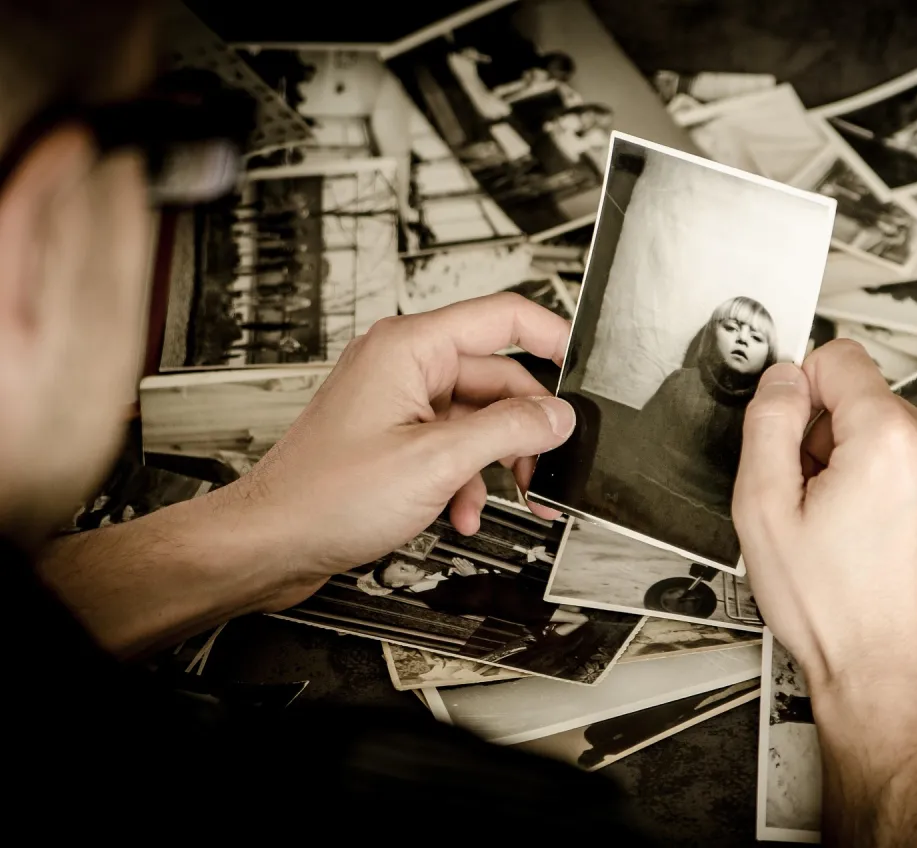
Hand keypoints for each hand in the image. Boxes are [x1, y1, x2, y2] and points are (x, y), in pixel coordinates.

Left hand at [219, 293, 575, 608]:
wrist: (272, 542)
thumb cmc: (326, 496)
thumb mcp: (437, 462)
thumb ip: (509, 431)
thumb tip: (557, 416)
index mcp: (411, 348)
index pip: (503, 317)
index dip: (552, 335)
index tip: (583, 364)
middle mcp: (404, 365)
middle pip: (497, 378)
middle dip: (526, 428)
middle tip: (547, 468)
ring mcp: (397, 401)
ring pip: (478, 418)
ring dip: (496, 462)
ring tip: (509, 499)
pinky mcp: (393, 436)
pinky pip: (453, 444)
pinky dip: (466, 479)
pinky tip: (462, 512)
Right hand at [733, 339, 916, 718]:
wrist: (893, 681)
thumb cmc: (834, 613)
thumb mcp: (763, 513)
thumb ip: (767, 425)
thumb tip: (783, 380)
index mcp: (890, 440)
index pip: (841, 358)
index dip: (805, 391)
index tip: (798, 432)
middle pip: (873, 402)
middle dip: (841, 439)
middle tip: (825, 504)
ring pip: (907, 435)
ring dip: (880, 466)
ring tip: (862, 530)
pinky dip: (914, 490)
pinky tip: (895, 539)